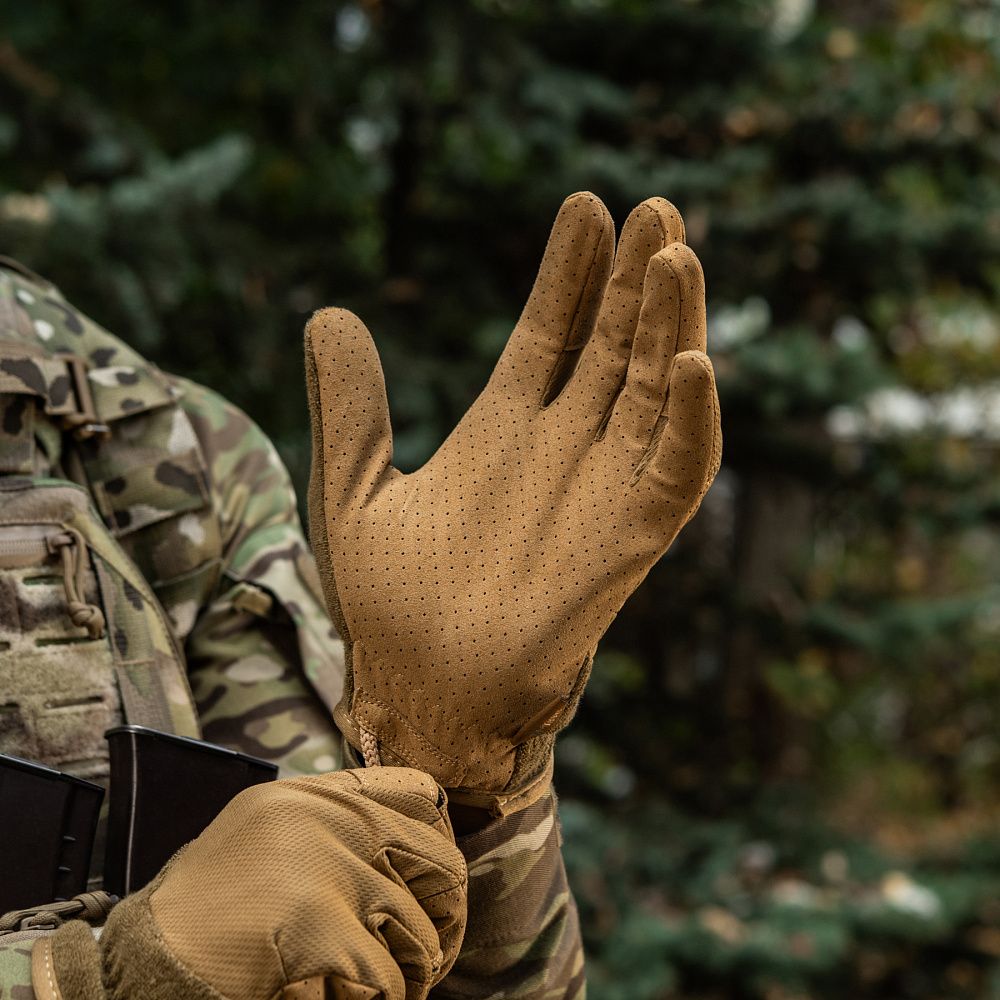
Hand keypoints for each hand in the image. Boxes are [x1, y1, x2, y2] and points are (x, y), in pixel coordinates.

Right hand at [38, 769, 466, 999]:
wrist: (144, 965)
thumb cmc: (203, 912)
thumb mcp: (262, 838)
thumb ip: (324, 830)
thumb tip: (407, 845)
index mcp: (308, 795)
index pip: (418, 792)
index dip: (440, 839)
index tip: (434, 881)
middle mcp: (323, 819)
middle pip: (439, 860)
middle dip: (447, 915)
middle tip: (435, 951)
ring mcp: (323, 869)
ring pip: (421, 928)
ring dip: (420, 969)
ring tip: (401, 984)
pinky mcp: (318, 926)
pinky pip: (389, 978)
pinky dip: (386, 999)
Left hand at [305, 192, 720, 812]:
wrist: (422, 693)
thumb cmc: (388, 607)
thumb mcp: (352, 492)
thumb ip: (351, 409)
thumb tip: (330, 313)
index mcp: (501, 430)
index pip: (548, 332)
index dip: (567, 273)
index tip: (583, 207)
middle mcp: (561, 449)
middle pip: (612, 345)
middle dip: (633, 278)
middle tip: (654, 209)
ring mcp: (602, 489)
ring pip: (652, 391)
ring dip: (671, 325)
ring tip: (674, 253)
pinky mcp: (632, 540)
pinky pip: (677, 470)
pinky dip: (690, 419)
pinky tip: (690, 361)